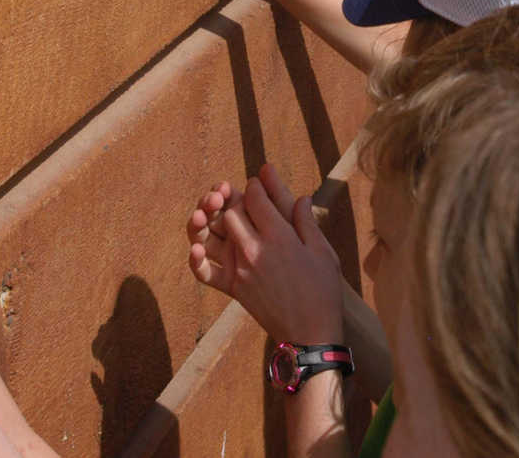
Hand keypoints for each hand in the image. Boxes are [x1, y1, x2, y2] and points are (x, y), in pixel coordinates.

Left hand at [188, 173, 341, 342]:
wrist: (310, 333)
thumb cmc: (322, 290)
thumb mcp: (322, 251)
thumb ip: (306, 221)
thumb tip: (302, 196)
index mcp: (279, 236)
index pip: (255, 196)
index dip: (256, 184)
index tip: (261, 184)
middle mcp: (254, 249)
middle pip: (231, 210)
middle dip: (232, 196)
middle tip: (239, 195)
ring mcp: (239, 269)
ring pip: (212, 233)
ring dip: (207, 218)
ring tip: (212, 210)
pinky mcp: (232, 288)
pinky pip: (204, 272)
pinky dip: (196, 259)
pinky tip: (197, 247)